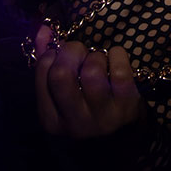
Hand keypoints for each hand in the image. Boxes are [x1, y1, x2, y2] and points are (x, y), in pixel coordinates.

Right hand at [33, 23, 143, 137]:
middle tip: (80, 52)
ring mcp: (103, 117)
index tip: (62, 55)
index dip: (53, 53)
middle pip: (62, 74)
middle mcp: (75, 123)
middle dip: (71, 51)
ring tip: (99, 63)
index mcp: (52, 121)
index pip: (44, 72)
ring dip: (96, 57)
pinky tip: (115, 61)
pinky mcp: (128, 107)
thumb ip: (47, 64)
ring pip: (92, 71)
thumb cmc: (85, 112)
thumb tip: (43, 29)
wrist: (122, 141)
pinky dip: (117, 55)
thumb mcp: (62, 97)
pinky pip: (119, 70)